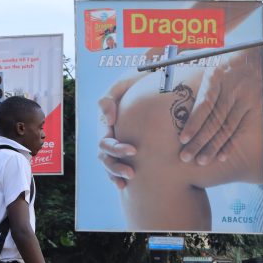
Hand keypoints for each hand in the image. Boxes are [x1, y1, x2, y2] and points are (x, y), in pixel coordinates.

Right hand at [97, 72, 144, 188]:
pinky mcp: (125, 147)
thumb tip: (108, 118)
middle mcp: (109, 134)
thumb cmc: (140, 78)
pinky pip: (116, 165)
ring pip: (108, 164)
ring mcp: (115, 141)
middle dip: (117, 165)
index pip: (105, 141)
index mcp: (107, 122)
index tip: (134, 150)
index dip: (117, 148)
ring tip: (131, 178)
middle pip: (105, 156)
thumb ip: (111, 95)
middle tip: (133, 172)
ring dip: (116, 173)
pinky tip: (125, 185)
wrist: (157, 77)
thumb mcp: (125, 81)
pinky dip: (117, 176)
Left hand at [178, 52, 259, 165]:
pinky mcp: (256, 106)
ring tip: (200, 162)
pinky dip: (231, 143)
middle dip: (200, 141)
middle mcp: (234, 87)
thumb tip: (156, 64)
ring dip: (214, 147)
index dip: (194, 123)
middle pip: (215, 120)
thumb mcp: (204, 55)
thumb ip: (183, 61)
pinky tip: (221, 157)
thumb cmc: (221, 58)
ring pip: (229, 127)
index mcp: (217, 75)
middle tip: (185, 157)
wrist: (257, 55)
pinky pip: (242, 128)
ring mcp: (247, 98)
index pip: (205, 103)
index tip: (182, 139)